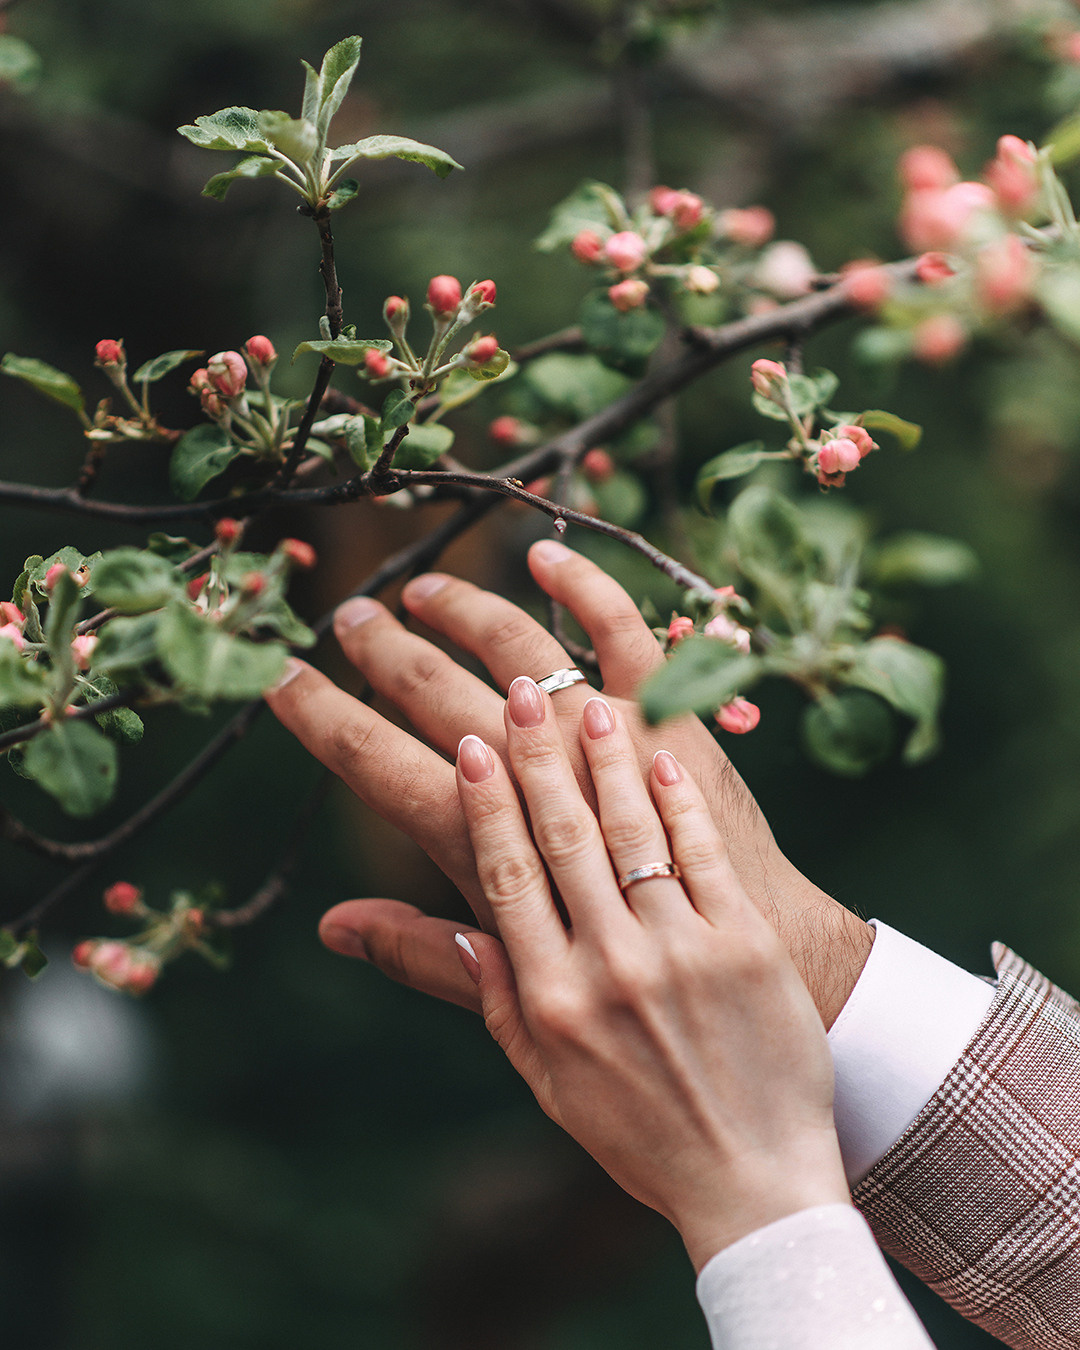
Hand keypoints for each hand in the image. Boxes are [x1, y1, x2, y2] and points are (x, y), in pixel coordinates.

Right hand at [452, 679, 850, 1270]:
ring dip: (606, 761)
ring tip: (585, 701)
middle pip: (564, 838)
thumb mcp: (545, 1079)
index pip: (508, 876)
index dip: (489, 803)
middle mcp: (611, 966)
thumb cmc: (639, 1132)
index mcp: (553, 999)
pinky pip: (705, 856)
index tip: (473, 745)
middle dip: (538, 758)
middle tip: (520, 691)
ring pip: (633, 834)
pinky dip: (681, 800)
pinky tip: (662, 752)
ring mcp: (684, 951)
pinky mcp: (746, 943)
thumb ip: (490, 996)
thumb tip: (435, 931)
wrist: (754, 1182)